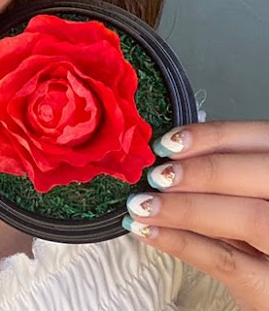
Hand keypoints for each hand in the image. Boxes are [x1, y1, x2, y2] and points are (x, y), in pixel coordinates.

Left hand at [122, 121, 268, 310]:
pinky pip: (227, 262)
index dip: (215, 136)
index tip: (169, 141)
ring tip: (142, 205)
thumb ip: (224, 178)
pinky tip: (148, 231)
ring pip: (249, 218)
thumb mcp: (247, 201)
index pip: (262, 140)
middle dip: (203, 171)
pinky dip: (181, 243)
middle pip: (260, 176)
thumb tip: (166, 155)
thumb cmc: (257, 241)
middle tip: (157, 174)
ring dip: (186, 208)